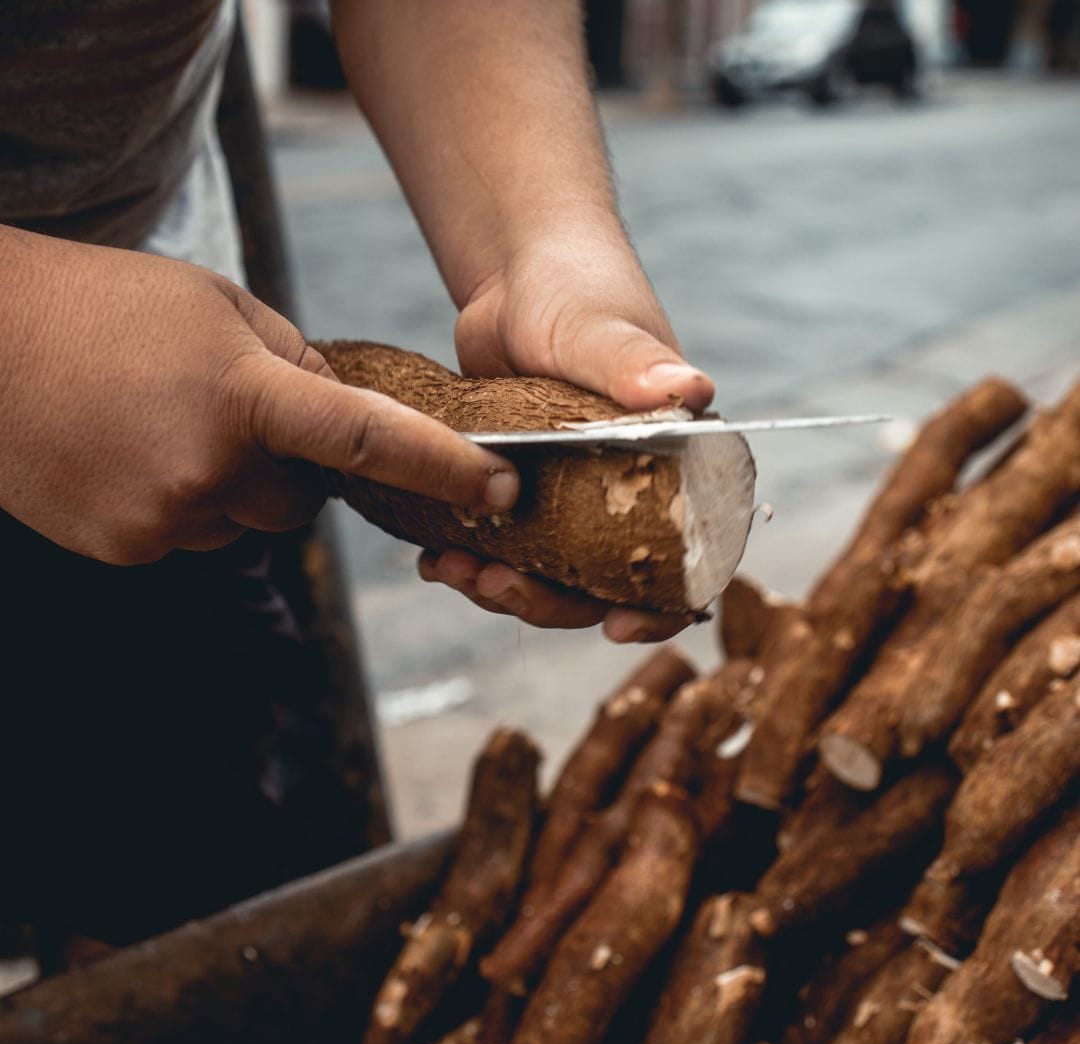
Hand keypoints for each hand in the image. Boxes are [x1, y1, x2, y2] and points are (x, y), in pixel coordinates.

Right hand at [0, 229, 517, 563]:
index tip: (502, 489)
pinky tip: (136, 454)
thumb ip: (296, 361)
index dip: (444, 467)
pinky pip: (193, 535)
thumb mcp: (218, 305)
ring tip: (168, 425)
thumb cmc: (103, 306)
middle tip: (240, 416)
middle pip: (304, 498)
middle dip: (293, 468)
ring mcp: (163, 516)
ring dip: (232, 484)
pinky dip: (184, 503)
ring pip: (247, 520)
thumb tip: (347, 413)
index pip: (370, 440)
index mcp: (244, 392)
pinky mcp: (126, 547)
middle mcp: (210, 466)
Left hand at [421, 226, 714, 642]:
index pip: (690, 557)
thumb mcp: (600, 328)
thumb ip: (636, 363)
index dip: (661, 605)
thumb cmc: (576, 289)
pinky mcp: (525, 490)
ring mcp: (574, 496)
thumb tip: (694, 389)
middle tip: (493, 585)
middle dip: (548, 600)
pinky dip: (473, 557)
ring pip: (549, 573)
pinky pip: (506, 545)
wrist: (515, 273)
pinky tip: (435, 555)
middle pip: (604, 582)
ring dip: (501, 585)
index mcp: (676, 465)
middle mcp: (630, 490)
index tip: (614, 628)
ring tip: (449, 570)